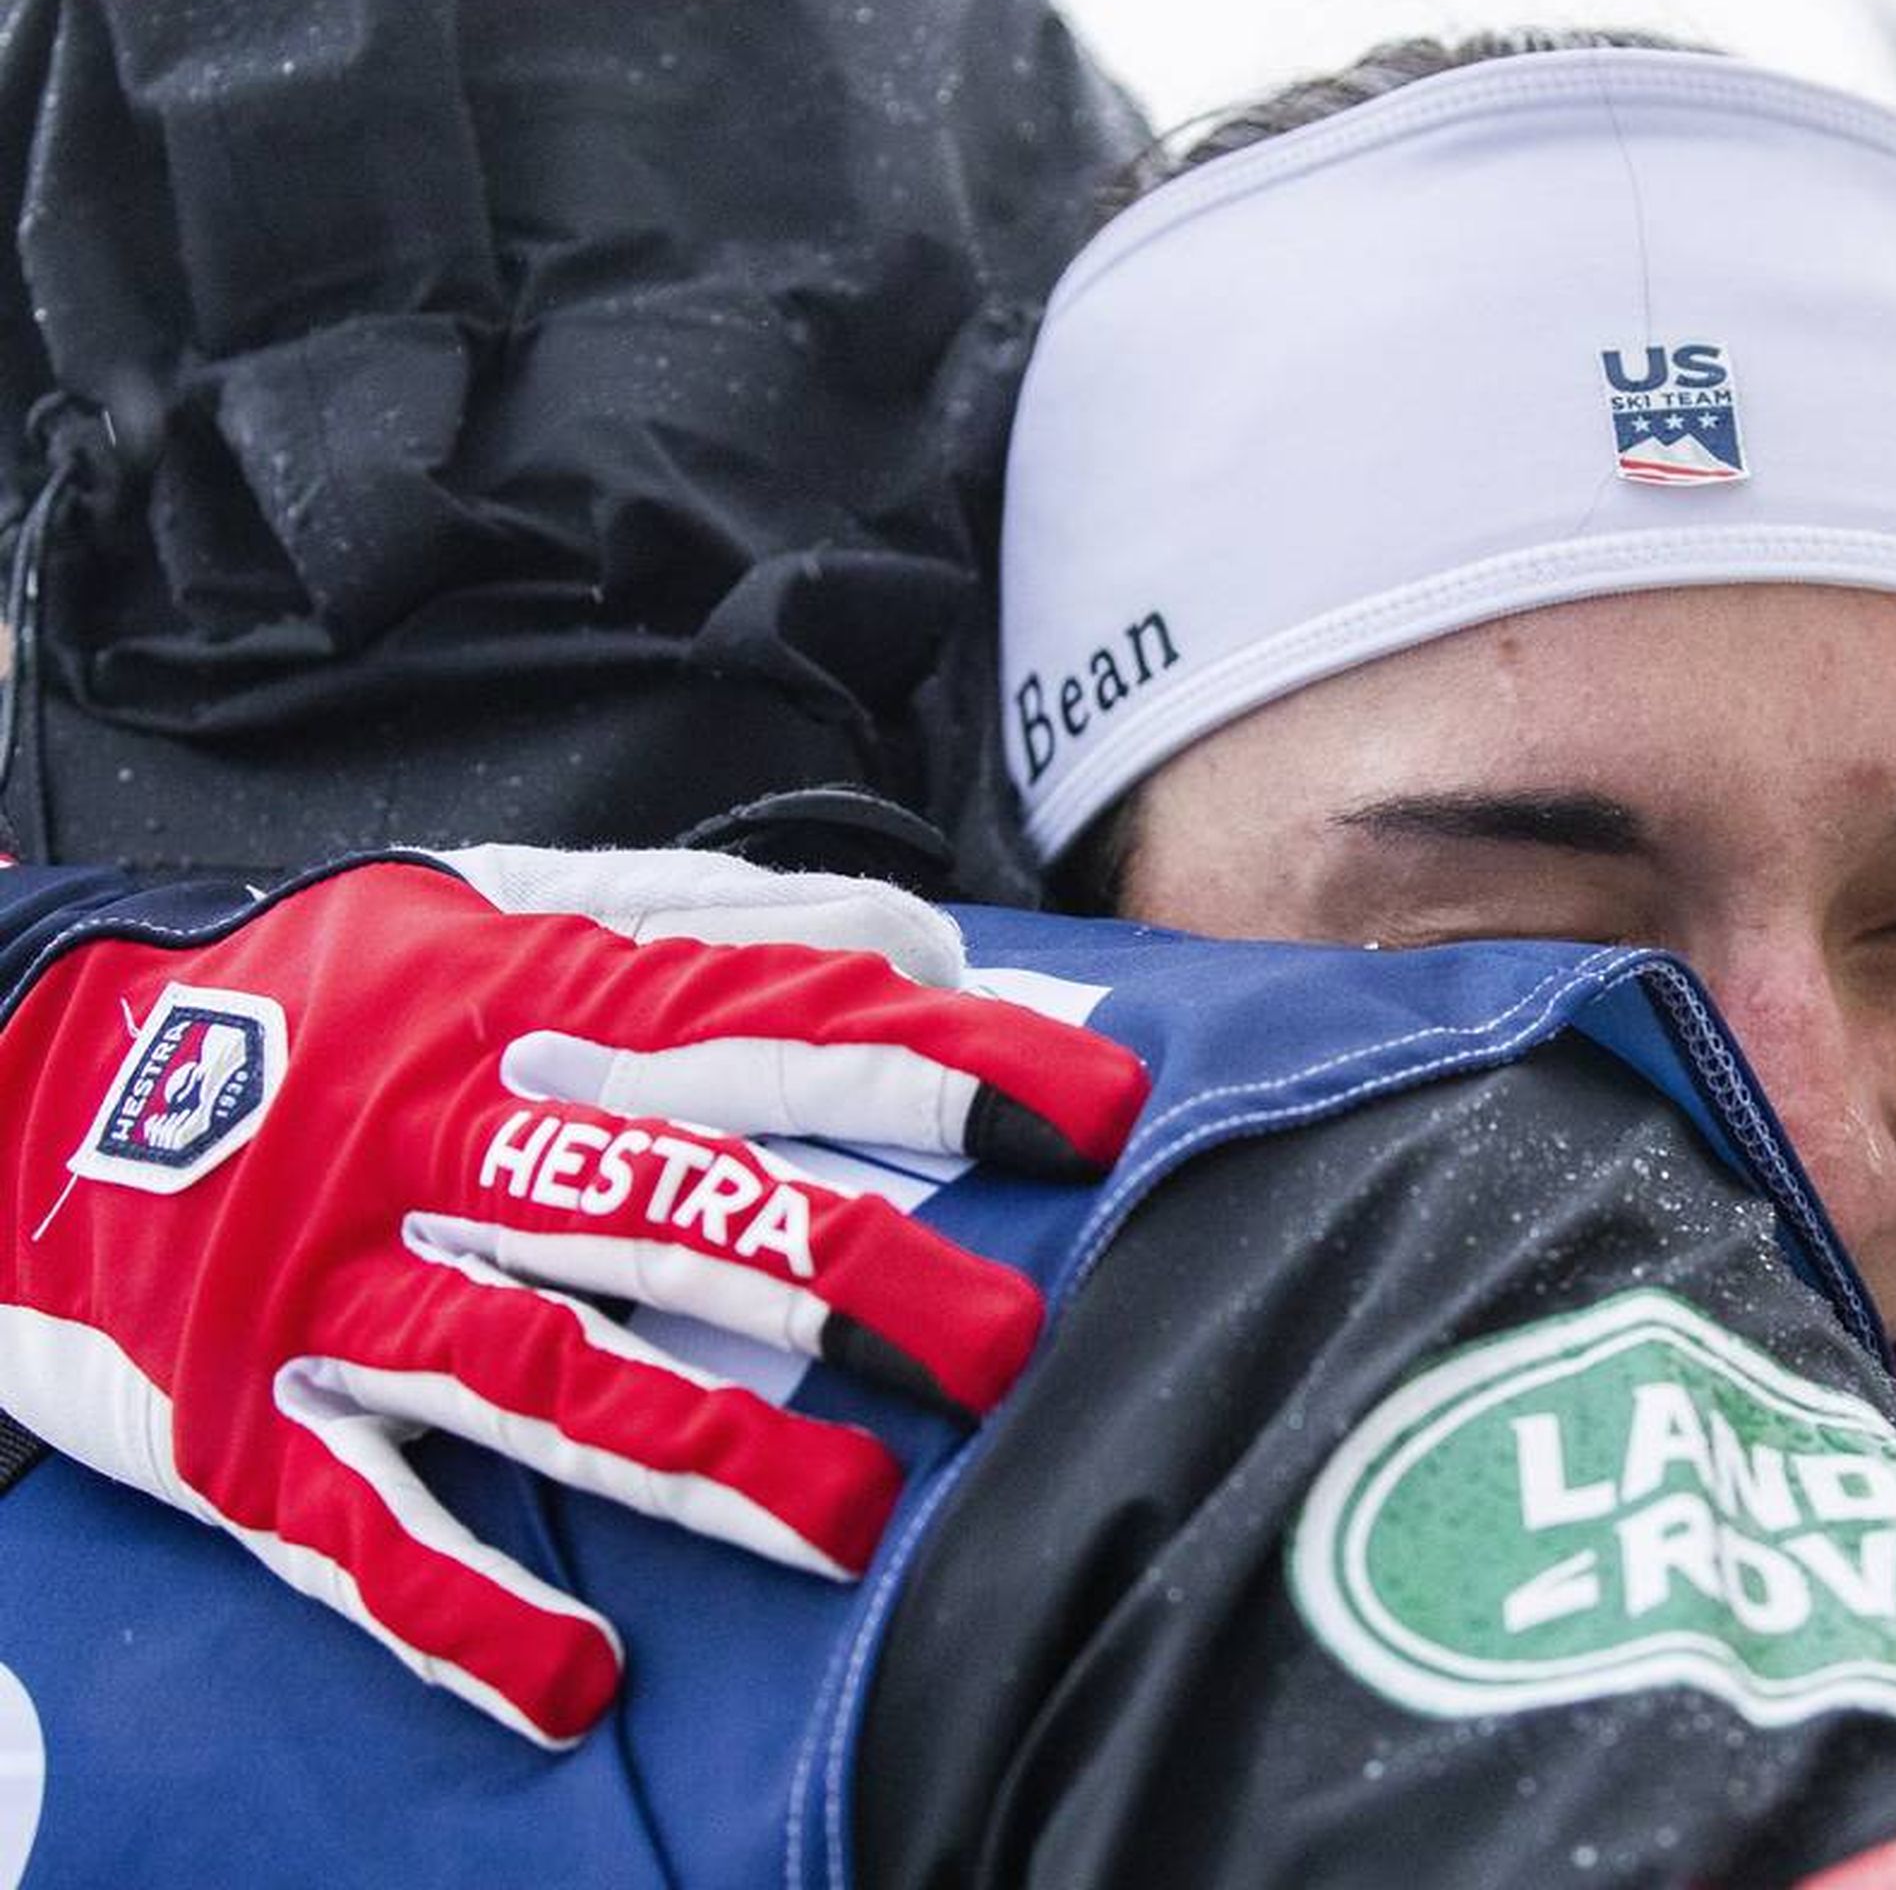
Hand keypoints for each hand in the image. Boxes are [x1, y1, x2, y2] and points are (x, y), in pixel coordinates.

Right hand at [0, 848, 1148, 1745]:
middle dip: (855, 1280)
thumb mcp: (491, 907)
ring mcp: (340, 1292)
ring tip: (845, 1526)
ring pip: (546, 1377)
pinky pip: (354, 1530)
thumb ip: (711, 923)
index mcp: (522, 1008)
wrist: (17, 1073)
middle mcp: (446, 1143)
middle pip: (681, 1210)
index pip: (773, 1023)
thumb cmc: (312, 994)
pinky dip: (461, 1610)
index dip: (942, 1068)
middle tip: (1007, 1350)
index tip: (1091, 1115)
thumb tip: (929, 953)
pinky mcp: (240, 1420)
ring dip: (701, 1460)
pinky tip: (575, 1685)